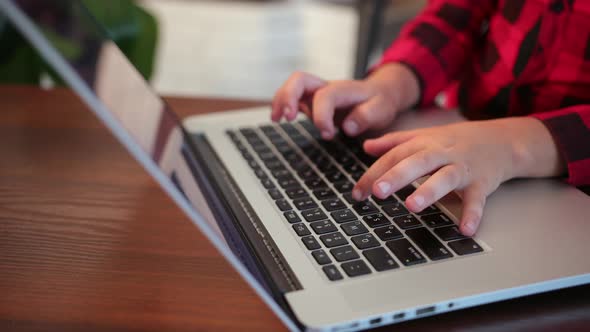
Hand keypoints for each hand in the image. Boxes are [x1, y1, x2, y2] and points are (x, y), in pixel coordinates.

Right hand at [271, 63, 419, 138]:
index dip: (322, 116)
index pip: (325, 96)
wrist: (381, 94)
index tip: (327, 134)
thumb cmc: (380, 102)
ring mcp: (317, 93)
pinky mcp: (312, 101)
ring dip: (281, 100)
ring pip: (292, 87)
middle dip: (289, 97)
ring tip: (275, 119)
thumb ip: (367, 116)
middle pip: (300, 80)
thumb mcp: (382, 110)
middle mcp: (326, 87)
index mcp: (344, 89)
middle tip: (287, 118)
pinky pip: (292, 98)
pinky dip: (282, 106)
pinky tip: (278, 119)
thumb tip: (347, 126)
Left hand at [353, 117, 564, 235]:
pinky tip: (464, 230)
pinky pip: (477, 199)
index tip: (357, 193)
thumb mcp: (425, 136)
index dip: (375, 173)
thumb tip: (366, 146)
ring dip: (429, 191)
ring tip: (412, 206)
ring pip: (445, 178)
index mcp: (425, 143)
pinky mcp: (482, 183)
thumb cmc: (457, 140)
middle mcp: (442, 153)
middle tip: (378, 191)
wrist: (503, 140)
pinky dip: (473, 214)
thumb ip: (395, 142)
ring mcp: (463, 167)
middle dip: (396, 176)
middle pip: (417, 162)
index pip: (395, 156)